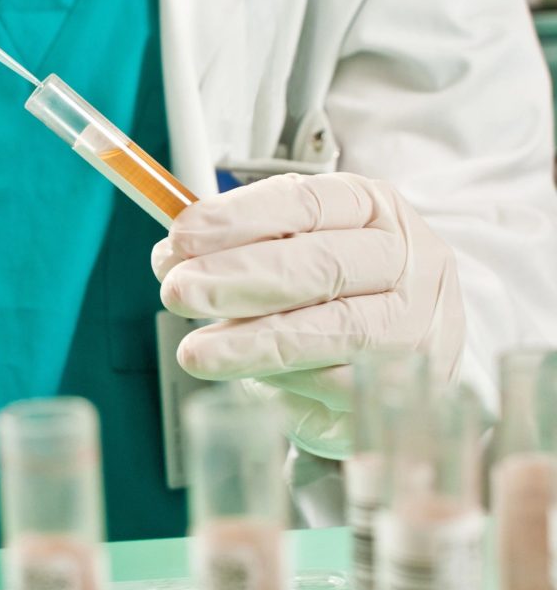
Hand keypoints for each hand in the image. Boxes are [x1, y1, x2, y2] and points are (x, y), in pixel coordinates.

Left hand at [152, 173, 464, 458]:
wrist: (417, 355)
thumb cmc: (348, 293)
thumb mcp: (301, 249)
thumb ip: (243, 246)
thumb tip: (172, 256)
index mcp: (375, 210)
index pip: (305, 203)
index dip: (239, 218)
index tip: (182, 234)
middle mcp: (405, 261)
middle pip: (319, 266)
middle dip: (236, 277)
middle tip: (177, 291)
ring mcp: (414, 324)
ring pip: (330, 331)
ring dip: (249, 343)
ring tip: (195, 351)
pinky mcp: (403, 386)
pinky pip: (336, 384)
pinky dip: (283, 381)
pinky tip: (247, 377)